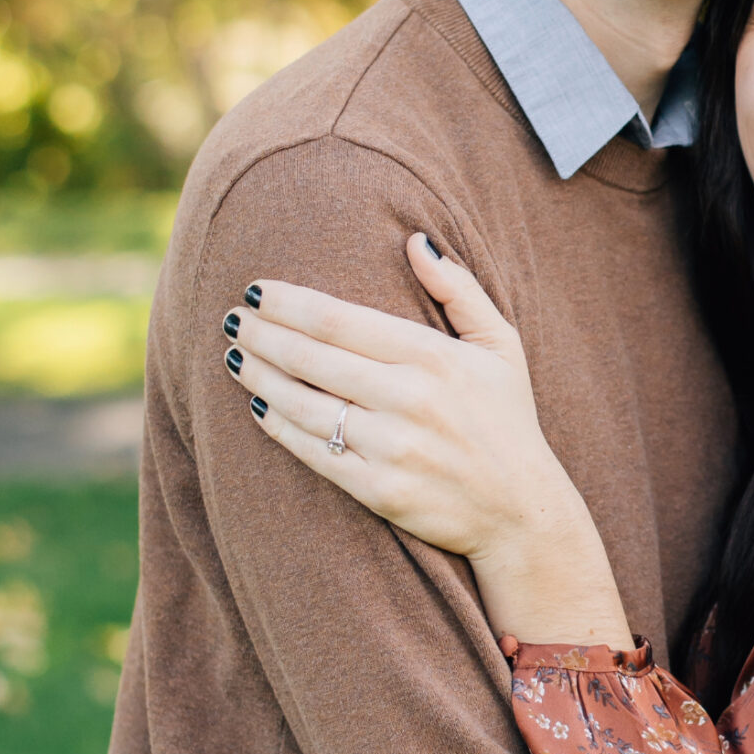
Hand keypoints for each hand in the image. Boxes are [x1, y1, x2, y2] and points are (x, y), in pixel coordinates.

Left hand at [225, 238, 632, 647]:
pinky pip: (313, 452)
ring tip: (234, 355)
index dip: (290, 302)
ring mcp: (391, 447)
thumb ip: (459, 289)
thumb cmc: (507, 420)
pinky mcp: (377, 490)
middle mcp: (409, 399)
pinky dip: (279, 426)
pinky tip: (257, 406)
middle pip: (312, 358)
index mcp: (434, 356)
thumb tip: (415, 240)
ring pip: (304, 404)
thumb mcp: (502, 345)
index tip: (257, 289)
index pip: (340, 320)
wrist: (521, 512)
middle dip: (263, 334)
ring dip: (260, 377)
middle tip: (233, 318)